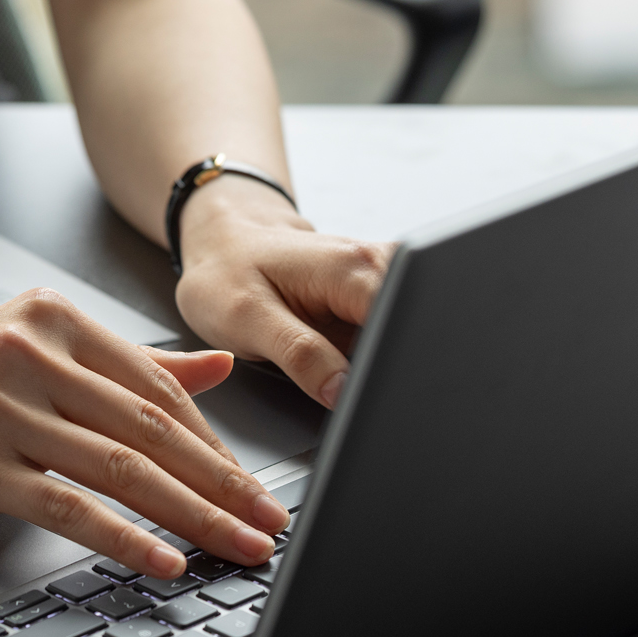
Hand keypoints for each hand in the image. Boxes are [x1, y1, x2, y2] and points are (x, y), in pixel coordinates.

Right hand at [0, 288, 286, 576]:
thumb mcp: (36, 353)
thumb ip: (128, 364)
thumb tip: (220, 368)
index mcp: (55, 320)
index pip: (158, 389)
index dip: (216, 444)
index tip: (255, 488)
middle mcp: (30, 353)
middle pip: (151, 428)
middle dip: (223, 485)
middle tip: (269, 524)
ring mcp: (0, 407)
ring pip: (120, 467)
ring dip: (192, 516)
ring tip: (236, 549)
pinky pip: (68, 505)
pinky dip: (124, 536)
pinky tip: (162, 560)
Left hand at [173, 179, 393, 407]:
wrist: (226, 242)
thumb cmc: (228, 273)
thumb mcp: (248, 318)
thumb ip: (301, 355)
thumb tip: (344, 393)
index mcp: (354, 266)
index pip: (400, 324)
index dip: (388, 366)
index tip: (364, 394)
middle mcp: (378, 266)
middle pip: (411, 329)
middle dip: (391, 368)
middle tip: (346, 385)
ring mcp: (381, 281)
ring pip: (404, 336)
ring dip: (382, 362)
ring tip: (337, 368)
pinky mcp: (376, 300)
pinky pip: (390, 336)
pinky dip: (374, 357)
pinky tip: (346, 361)